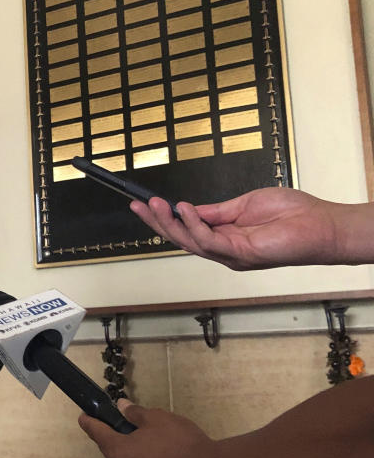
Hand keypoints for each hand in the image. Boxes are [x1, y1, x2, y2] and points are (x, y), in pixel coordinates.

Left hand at [79, 400, 214, 457]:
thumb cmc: (179, 441)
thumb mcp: (157, 418)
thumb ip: (135, 414)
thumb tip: (122, 407)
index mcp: (120, 451)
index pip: (97, 434)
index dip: (90, 423)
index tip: (84, 418)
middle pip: (116, 453)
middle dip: (120, 441)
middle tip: (131, 429)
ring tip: (158, 448)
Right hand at [130, 187, 341, 269]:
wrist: (320, 225)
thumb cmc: (292, 215)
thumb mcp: (244, 205)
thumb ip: (215, 211)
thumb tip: (188, 208)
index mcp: (224, 236)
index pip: (186, 228)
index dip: (164, 217)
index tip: (145, 203)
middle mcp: (223, 249)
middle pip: (180, 238)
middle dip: (157, 221)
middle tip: (137, 205)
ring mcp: (230, 255)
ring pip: (188, 242)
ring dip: (168, 222)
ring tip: (154, 204)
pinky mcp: (240, 254)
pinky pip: (208, 241)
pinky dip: (193, 224)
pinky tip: (185, 209)